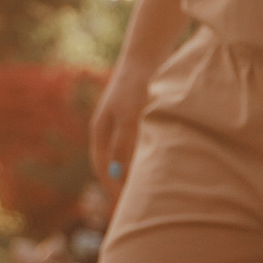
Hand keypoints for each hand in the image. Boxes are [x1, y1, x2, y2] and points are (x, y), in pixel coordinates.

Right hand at [88, 65, 152, 201]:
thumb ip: (125, 143)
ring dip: (137, 172)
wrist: (147, 56)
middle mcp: (109, 129)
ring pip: (129, 155)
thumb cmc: (136, 85)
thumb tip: (120, 173)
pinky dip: (148, 158)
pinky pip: (142, 145)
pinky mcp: (140, 118)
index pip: (103, 167)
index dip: (112, 188)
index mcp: (100, 131)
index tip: (124, 207)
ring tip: (152, 191)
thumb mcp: (130, 115)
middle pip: (115, 164)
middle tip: (138, 205)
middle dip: (124, 184)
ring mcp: (123, 123)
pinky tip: (163, 166)